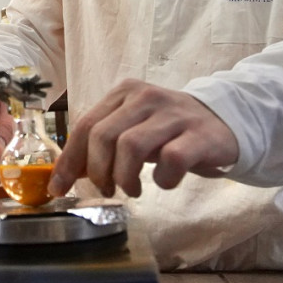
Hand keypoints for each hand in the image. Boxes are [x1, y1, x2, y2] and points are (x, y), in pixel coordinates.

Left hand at [48, 79, 238, 197]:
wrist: (224, 121)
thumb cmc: (169, 130)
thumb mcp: (132, 129)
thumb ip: (101, 146)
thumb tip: (64, 172)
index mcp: (124, 93)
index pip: (85, 125)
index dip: (69, 160)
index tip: (58, 188)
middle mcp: (146, 97)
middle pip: (103, 136)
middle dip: (98, 172)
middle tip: (107, 190)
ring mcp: (173, 114)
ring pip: (131, 146)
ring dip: (125, 177)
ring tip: (132, 190)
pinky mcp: (199, 135)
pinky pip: (171, 159)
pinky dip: (163, 179)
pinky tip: (166, 181)